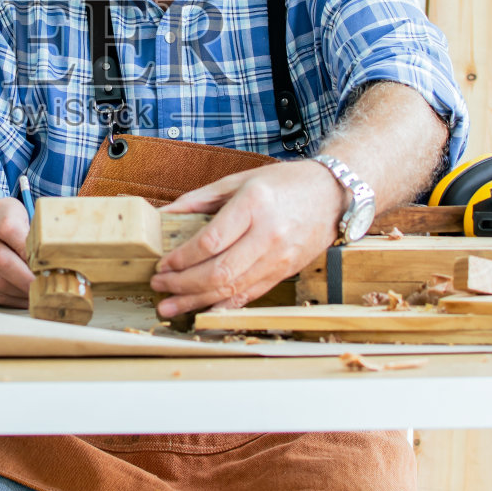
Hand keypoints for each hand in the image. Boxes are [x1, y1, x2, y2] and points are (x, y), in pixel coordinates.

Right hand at [0, 197, 34, 306]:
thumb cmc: (20, 226)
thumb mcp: (31, 217)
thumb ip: (44, 231)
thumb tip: (64, 257)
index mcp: (0, 210)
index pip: (8, 228)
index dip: (26, 249)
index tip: (44, 263)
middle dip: (26, 279)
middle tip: (45, 289)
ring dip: (20, 293)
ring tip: (39, 296)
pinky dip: (10, 300)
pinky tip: (24, 299)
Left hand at [149, 161, 344, 316]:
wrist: (332, 194)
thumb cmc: (284, 183)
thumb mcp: (239, 180)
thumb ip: (199, 199)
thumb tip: (163, 215)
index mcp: (253, 205)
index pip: (210, 241)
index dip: (182, 258)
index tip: (162, 264)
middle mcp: (268, 235)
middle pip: (219, 272)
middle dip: (183, 285)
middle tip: (159, 286)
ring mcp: (279, 258)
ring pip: (232, 289)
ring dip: (196, 301)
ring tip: (170, 307)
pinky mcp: (285, 272)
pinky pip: (250, 295)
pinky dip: (222, 305)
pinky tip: (201, 309)